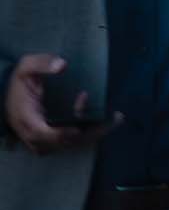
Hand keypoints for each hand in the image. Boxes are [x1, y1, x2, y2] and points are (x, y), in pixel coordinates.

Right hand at [4, 54, 121, 154]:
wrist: (9, 97)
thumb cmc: (19, 82)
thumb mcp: (25, 67)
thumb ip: (41, 64)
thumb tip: (62, 65)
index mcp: (26, 118)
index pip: (41, 133)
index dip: (60, 134)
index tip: (76, 129)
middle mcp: (34, 135)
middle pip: (64, 142)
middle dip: (90, 131)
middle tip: (114, 118)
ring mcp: (43, 140)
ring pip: (72, 144)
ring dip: (96, 133)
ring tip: (117, 119)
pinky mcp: (52, 141)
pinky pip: (74, 142)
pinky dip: (92, 134)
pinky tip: (109, 122)